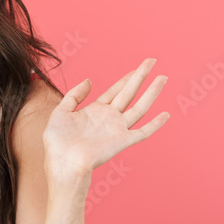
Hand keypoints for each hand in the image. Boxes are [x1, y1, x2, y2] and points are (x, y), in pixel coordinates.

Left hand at [42, 58, 168, 178]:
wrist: (62, 161)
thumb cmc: (57, 142)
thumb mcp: (60, 112)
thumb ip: (74, 95)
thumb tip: (89, 80)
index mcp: (95, 111)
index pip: (115, 90)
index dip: (126, 78)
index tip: (137, 67)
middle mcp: (109, 118)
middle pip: (129, 93)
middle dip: (140, 76)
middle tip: (152, 61)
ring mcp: (117, 129)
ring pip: (139, 107)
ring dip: (152, 93)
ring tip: (163, 78)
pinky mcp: (122, 141)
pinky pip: (143, 132)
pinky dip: (155, 124)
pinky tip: (166, 115)